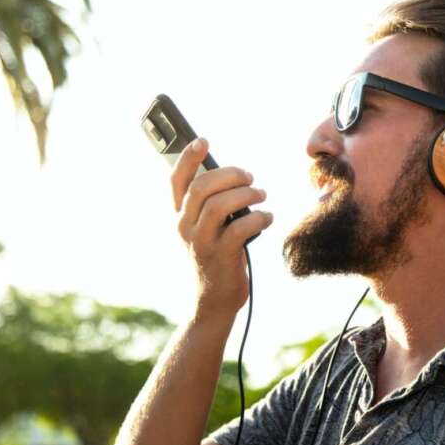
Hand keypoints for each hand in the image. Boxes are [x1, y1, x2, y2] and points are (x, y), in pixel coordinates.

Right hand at [171, 138, 272, 318]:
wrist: (213, 303)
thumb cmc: (214, 259)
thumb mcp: (205, 230)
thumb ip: (211, 206)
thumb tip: (235, 178)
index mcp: (179, 217)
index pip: (176, 181)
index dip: (187, 157)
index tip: (203, 141)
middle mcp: (185, 228)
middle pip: (201, 187)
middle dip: (229, 175)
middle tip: (250, 177)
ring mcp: (201, 243)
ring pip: (220, 205)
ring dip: (247, 194)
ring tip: (262, 196)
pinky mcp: (221, 256)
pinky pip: (241, 228)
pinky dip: (259, 218)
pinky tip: (267, 218)